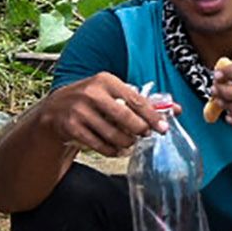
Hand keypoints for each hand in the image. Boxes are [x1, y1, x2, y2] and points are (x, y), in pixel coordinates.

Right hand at [41, 73, 162, 156]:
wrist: (54, 109)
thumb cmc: (92, 100)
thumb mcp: (113, 93)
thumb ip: (141, 101)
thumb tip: (176, 109)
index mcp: (106, 80)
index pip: (136, 100)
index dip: (152, 116)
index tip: (163, 128)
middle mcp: (91, 93)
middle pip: (125, 118)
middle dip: (140, 130)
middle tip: (145, 136)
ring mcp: (79, 110)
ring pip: (113, 134)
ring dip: (126, 143)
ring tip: (130, 143)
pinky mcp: (70, 127)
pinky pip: (99, 144)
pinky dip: (111, 150)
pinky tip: (116, 149)